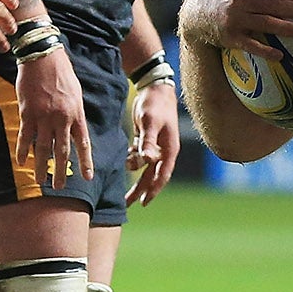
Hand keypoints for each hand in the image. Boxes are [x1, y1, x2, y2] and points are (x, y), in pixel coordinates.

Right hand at [15, 46, 91, 191]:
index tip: (87, 177)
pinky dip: (23, 150)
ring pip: (43, 148)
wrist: (43, 57)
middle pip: (62, 151)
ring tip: (40, 181)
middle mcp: (62, 119)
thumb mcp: (76, 95)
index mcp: (77, 114)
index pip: (82, 144)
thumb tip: (74, 133)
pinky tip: (21, 162)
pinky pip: (25, 136)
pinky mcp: (27, 112)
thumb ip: (74, 115)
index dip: (85, 162)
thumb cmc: (61, 74)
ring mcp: (44, 117)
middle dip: (61, 171)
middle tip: (58, 187)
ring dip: (41, 166)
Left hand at [126, 81, 179, 205]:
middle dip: (140, 189)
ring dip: (134, 172)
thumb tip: (148, 161)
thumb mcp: (150, 123)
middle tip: (127, 203)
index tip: (143, 202)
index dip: (153, 189)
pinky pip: (140, 156)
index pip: (162, 175)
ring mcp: (156, 145)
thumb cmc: (155, 105)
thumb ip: (148, 142)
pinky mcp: (147, 139)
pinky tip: (127, 158)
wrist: (155, 88)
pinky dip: (133, 159)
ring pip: (145, 167)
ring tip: (123, 179)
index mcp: (169, 149)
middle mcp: (164, 151)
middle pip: (151, 175)